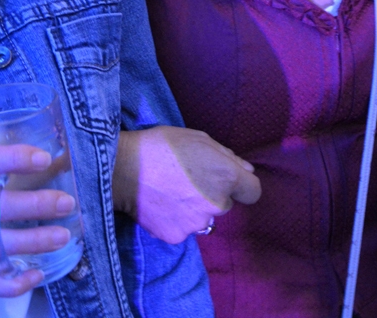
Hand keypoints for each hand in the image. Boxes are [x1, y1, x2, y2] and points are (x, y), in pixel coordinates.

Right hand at [114, 126, 260, 242]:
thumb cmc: (162, 146)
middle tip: (188, 181)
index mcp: (226, 177)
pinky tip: (162, 205)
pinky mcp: (177, 237)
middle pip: (225, 204)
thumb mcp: (199, 139)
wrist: (123, 169)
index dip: (242, 186)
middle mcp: (217, 204)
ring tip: (171, 193)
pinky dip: (176, 220)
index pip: (253, 192)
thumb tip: (246, 170)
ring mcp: (197, 224)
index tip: (227, 181)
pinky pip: (184, 229)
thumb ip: (227, 156)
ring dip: (194, 209)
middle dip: (212, 194)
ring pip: (203, 218)